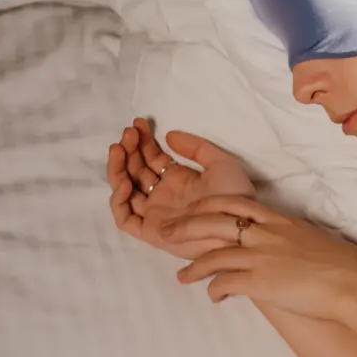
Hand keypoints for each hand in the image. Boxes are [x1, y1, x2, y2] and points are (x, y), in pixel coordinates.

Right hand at [107, 118, 255, 258]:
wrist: (238, 225)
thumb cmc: (233, 195)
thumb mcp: (220, 162)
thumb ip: (195, 147)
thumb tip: (169, 134)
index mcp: (179, 179)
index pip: (152, 158)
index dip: (143, 141)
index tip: (138, 124)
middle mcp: (163, 195)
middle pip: (137, 171)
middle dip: (130, 150)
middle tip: (128, 132)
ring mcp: (156, 213)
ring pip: (126, 191)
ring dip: (118, 169)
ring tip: (119, 148)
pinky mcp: (151, 232)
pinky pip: (126, 219)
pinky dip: (119, 201)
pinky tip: (126, 182)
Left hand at [160, 195, 356, 321]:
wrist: (352, 281)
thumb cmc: (339, 262)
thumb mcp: (309, 236)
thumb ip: (288, 234)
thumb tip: (280, 238)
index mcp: (278, 219)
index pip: (234, 201)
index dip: (207, 203)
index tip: (192, 208)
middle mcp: (267, 233)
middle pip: (214, 221)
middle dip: (185, 226)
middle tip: (165, 231)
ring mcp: (263, 256)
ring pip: (215, 254)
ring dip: (193, 267)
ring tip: (181, 276)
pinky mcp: (262, 282)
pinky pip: (226, 283)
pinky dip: (214, 290)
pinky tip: (213, 296)